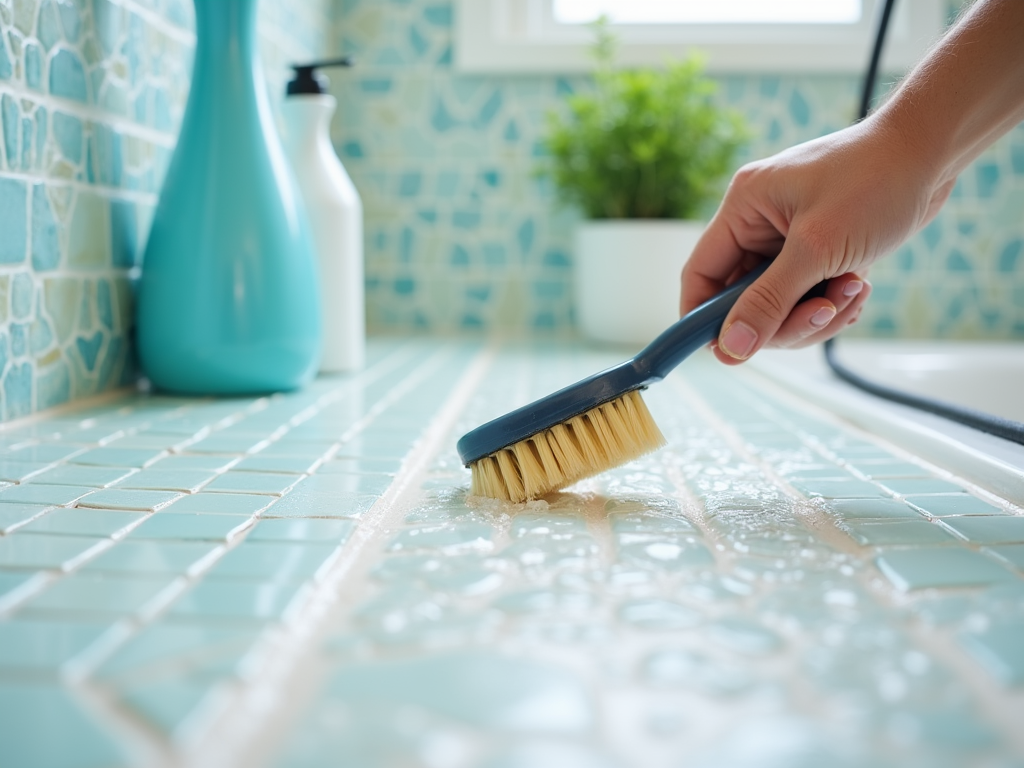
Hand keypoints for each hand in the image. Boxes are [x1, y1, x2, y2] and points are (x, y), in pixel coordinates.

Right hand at [680, 117, 954, 363]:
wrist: (932, 152)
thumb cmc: (874, 182)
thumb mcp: (816, 248)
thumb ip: (769, 302)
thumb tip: (730, 349)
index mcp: (743, 209)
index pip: (701, 274)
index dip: (703, 318)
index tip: (724, 353)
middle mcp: (759, 224)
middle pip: (744, 299)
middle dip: (785, 317)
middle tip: (823, 315)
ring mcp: (789, 238)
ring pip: (781, 304)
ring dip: (818, 312)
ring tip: (854, 291)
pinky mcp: (818, 248)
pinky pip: (809, 295)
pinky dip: (834, 302)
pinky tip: (861, 286)